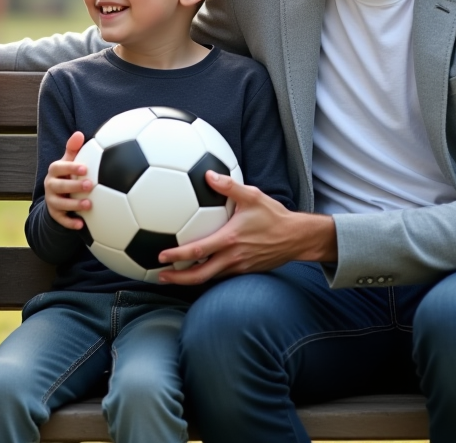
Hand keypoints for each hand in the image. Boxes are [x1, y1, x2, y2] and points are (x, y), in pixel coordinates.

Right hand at [44, 131, 92, 230]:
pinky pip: (61, 220)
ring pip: (59, 204)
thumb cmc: (67, 174)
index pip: (59, 167)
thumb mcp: (69, 161)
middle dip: (73, 186)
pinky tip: (81, 224)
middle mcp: (50, 185)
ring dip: (74, 205)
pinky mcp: (55, 214)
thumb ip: (73, 149)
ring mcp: (52, 201)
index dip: (71, 168)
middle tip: (90, 185)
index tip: (85, 168)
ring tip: (89, 205)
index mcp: (55, 171)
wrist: (57, 196)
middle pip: (58, 186)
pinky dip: (70, 223)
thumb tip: (79, 133)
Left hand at [156, 170, 337, 285]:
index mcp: (229, 240)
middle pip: (199, 275)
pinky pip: (221, 276)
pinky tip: (197, 269)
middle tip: (159, 276)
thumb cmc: (274, 216)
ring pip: (209, 278)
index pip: (197, 251)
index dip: (177, 255)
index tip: (160, 256)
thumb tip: (208, 175)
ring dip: (189, 280)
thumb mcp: (253, 196)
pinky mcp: (244, 271)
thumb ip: (229, 186)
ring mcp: (238, 267)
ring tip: (171, 276)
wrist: (296, 238)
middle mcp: (232, 258)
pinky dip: (206, 275)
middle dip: (177, 279)